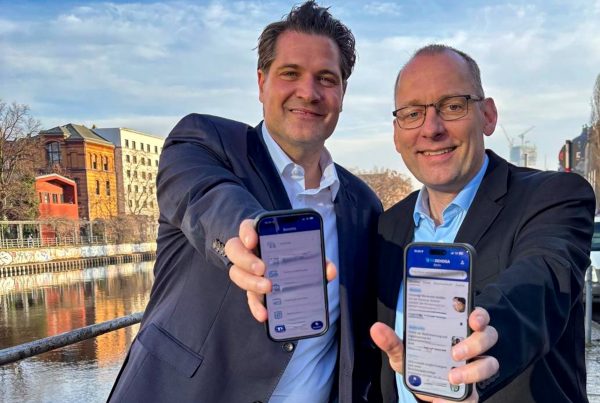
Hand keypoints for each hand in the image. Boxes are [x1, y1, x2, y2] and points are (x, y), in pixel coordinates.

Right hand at [225, 218, 336, 321]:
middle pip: (235, 251)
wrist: (285, 265)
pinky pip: (248, 298)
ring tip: (267, 288)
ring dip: (251, 282)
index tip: (253, 240)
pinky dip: (256, 307)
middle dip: (247, 260)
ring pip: (237, 274)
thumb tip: (329, 271)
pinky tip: (264, 314)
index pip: (246, 227)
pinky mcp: (251, 289)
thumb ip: (316, 257)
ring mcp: (247, 271)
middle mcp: (248, 251)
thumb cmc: (293, 253)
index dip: (247, 232)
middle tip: (263, 268)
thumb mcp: (305, 250)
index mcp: (260, 235)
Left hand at [370, 307, 498, 402]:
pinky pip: (477, 395)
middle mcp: (471, 346)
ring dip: (473, 371)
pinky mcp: (473, 391)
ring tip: (451, 377)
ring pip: (491, 363)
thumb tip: (376, 328)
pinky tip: (443, 399)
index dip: (479, 315)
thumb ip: (392, 342)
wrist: (422, 390)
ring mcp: (475, 368)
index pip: (476, 315)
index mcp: (456, 330)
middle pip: (489, 336)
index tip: (472, 318)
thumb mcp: (403, 353)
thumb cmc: (418, 364)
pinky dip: (463, 397)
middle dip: (475, 343)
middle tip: (454, 352)